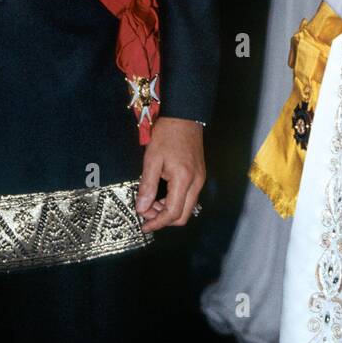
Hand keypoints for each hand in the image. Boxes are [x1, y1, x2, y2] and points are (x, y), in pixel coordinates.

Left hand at [136, 116, 204, 232]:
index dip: (157, 223)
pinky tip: (162, 193)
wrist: (185, 116)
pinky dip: (175, 201)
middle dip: (163, 219)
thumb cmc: (168, 134)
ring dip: (169, 210)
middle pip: (183, 215)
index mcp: (184, 180)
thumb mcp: (152, 159)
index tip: (145, 226)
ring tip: (151, 201)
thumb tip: (141, 208)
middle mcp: (196, 183)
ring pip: (187, 207)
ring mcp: (200, 179)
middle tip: (146, 212)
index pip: (173, 213)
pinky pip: (189, 197)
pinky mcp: (199, 175)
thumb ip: (147, 186)